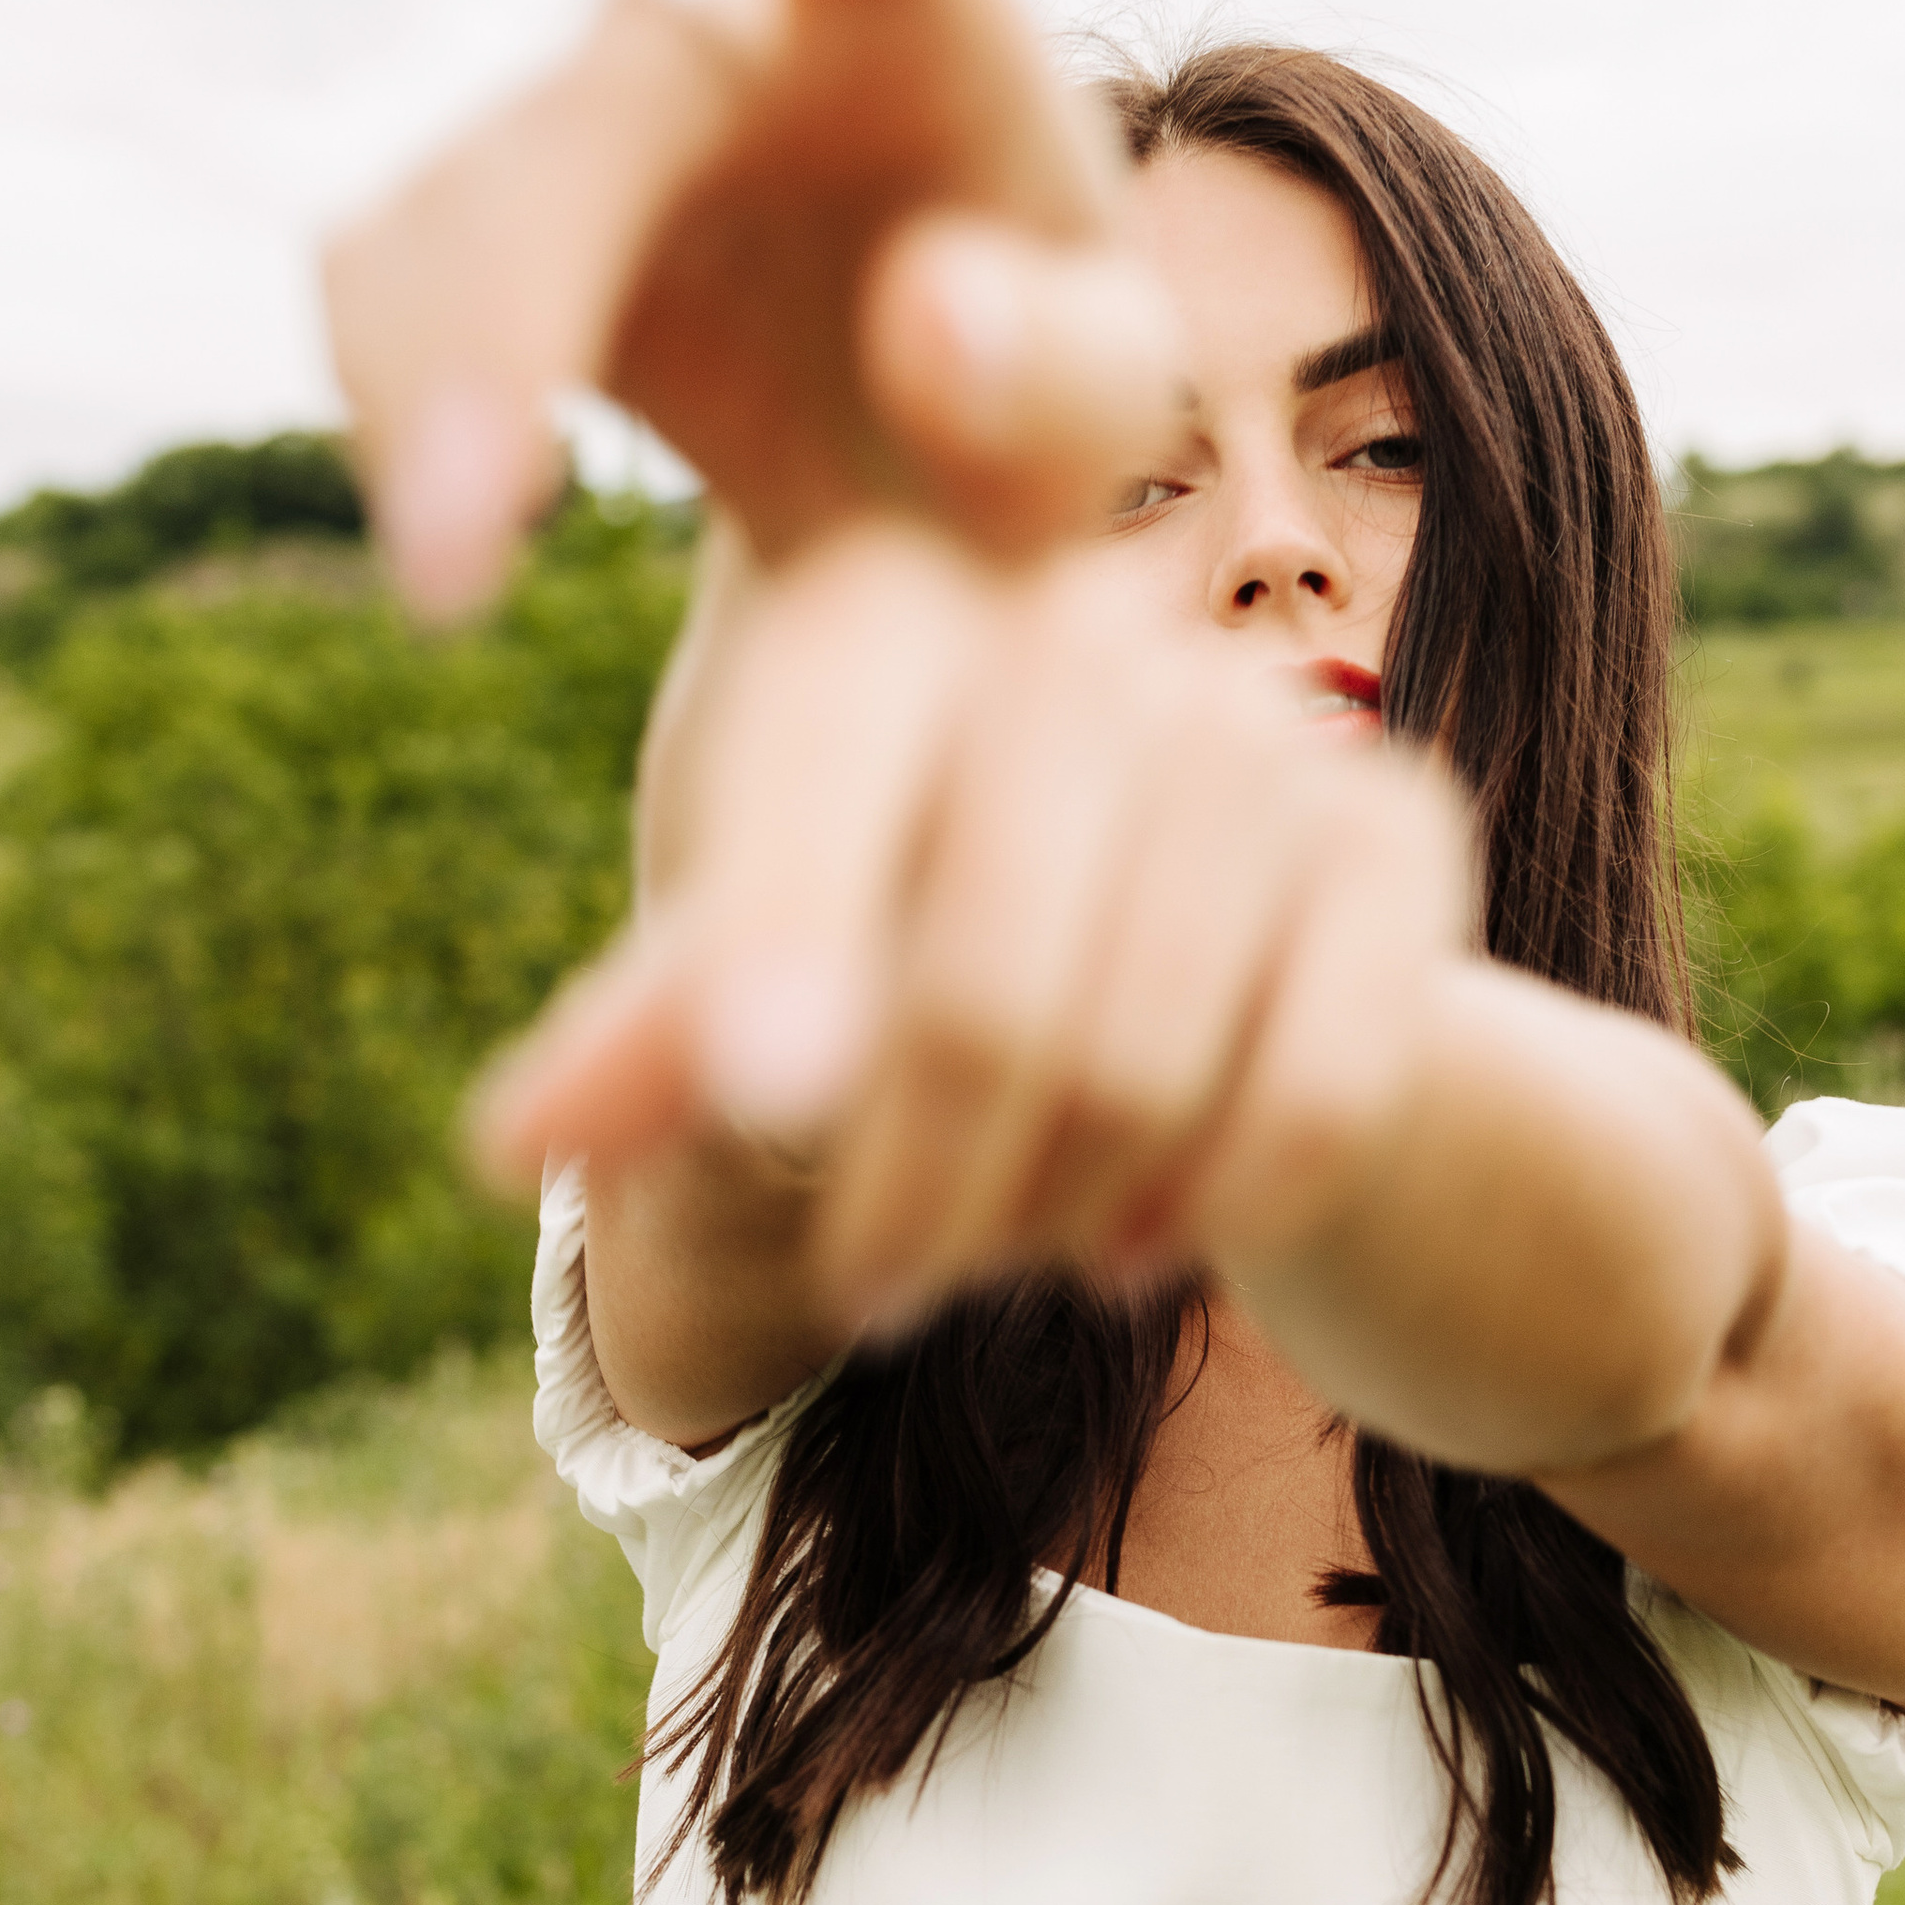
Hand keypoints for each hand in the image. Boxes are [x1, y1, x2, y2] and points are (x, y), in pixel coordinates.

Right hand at [324, 0, 1180, 613]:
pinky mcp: (477, 218)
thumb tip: (929, 321)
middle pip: (578, 116)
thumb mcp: (1099, 411)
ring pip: (446, 211)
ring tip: (452, 571)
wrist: (918, 482)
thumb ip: (1064, 377)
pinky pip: (391, 287)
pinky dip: (398, 410)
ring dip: (423, 387)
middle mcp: (721, 17)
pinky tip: (443, 539)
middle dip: (502, 305)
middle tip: (471, 512)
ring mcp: (580, 110)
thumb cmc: (1035, 400)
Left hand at [472, 519, 1474, 1322]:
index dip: (778, 966)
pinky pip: (1307, 1097)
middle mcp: (1075, 629)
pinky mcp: (1398, 829)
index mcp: (876, 618)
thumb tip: (505, 1142)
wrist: (1188, 961)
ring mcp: (1254, 722)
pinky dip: (1211, 1215)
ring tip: (1002, 1246)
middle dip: (914, 1195)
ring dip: (1047, 1221)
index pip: (816, 794)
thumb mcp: (764, 999)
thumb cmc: (909, 963)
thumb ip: (656, 1050)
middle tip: (876, 1285)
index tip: (770, 1125)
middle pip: (979, 998)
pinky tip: (1142, 1241)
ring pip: (1139, 1071)